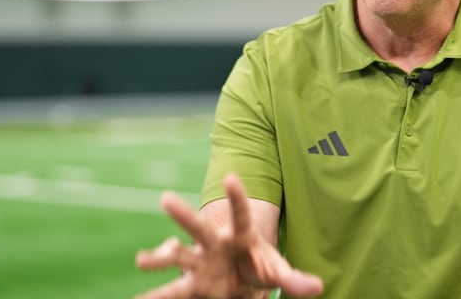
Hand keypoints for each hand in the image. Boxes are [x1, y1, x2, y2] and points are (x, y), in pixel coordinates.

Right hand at [135, 173, 323, 298]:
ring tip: (141, 260)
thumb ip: (294, 279)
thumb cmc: (258, 266)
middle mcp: (214, 244)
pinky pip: (169, 290)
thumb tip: (318, 286)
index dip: (238, 195)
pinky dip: (153, 297)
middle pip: (198, 227)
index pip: (240, 213)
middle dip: (182, 215)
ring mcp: (198, 262)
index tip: (231, 175)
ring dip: (160, 257)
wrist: (238, 278)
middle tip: (165, 198)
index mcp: (239, 236)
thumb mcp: (277, 271)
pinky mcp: (189, 284)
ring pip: (177, 256)